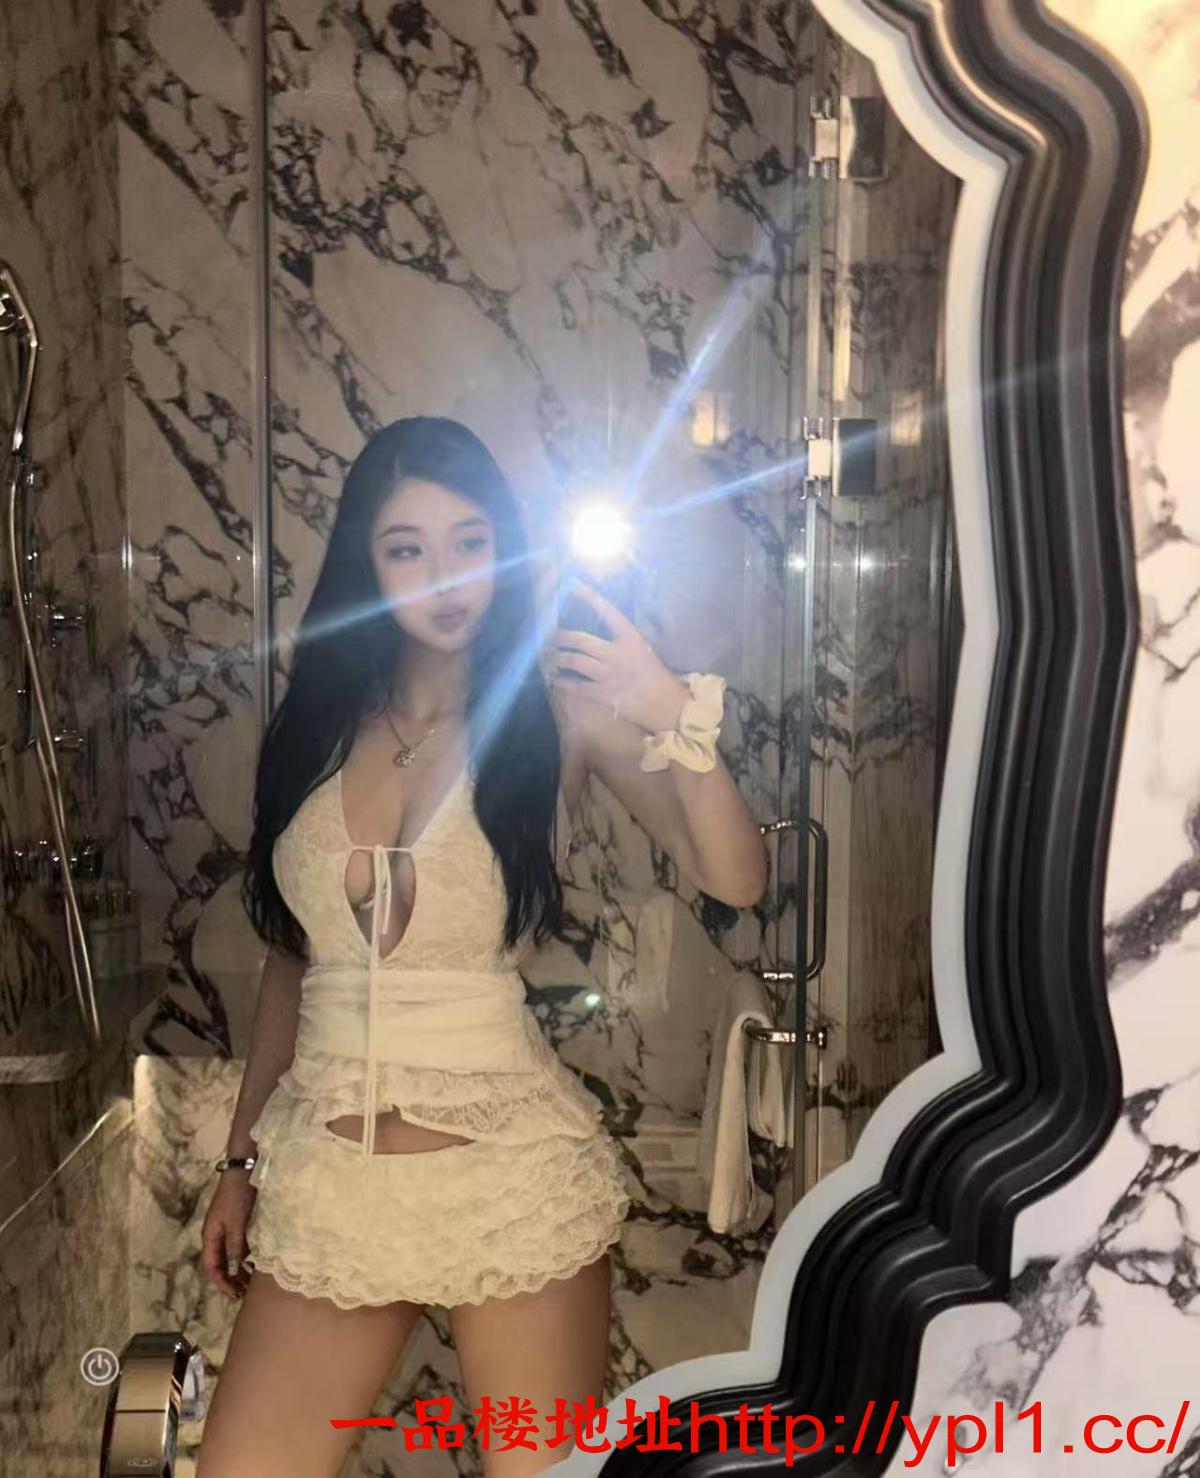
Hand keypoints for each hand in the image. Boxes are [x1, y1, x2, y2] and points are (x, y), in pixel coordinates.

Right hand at [201, 1172, 256, 1299]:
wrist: (243, 1169)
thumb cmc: (237, 1196)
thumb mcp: (236, 1223)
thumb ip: (234, 1246)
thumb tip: (234, 1270)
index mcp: (210, 1235)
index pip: (211, 1266)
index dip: (221, 1282)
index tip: (233, 1294)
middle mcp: (215, 1234)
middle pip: (219, 1263)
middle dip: (229, 1279)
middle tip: (243, 1294)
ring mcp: (226, 1228)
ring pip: (229, 1255)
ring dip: (237, 1270)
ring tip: (250, 1284)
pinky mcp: (237, 1222)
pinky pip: (238, 1246)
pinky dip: (244, 1257)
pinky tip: (254, 1264)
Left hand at [544, 582, 690, 734]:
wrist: (665, 704)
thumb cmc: (655, 676)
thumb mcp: (643, 650)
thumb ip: (623, 641)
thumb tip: (599, 633)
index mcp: (631, 639)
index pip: (608, 612)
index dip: (589, 597)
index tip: (573, 585)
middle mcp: (617, 654)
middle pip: (580, 640)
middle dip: (560, 637)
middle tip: (551, 638)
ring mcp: (608, 674)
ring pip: (574, 661)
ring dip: (558, 658)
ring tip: (551, 657)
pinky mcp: (603, 694)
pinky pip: (575, 686)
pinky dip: (562, 682)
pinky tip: (556, 679)